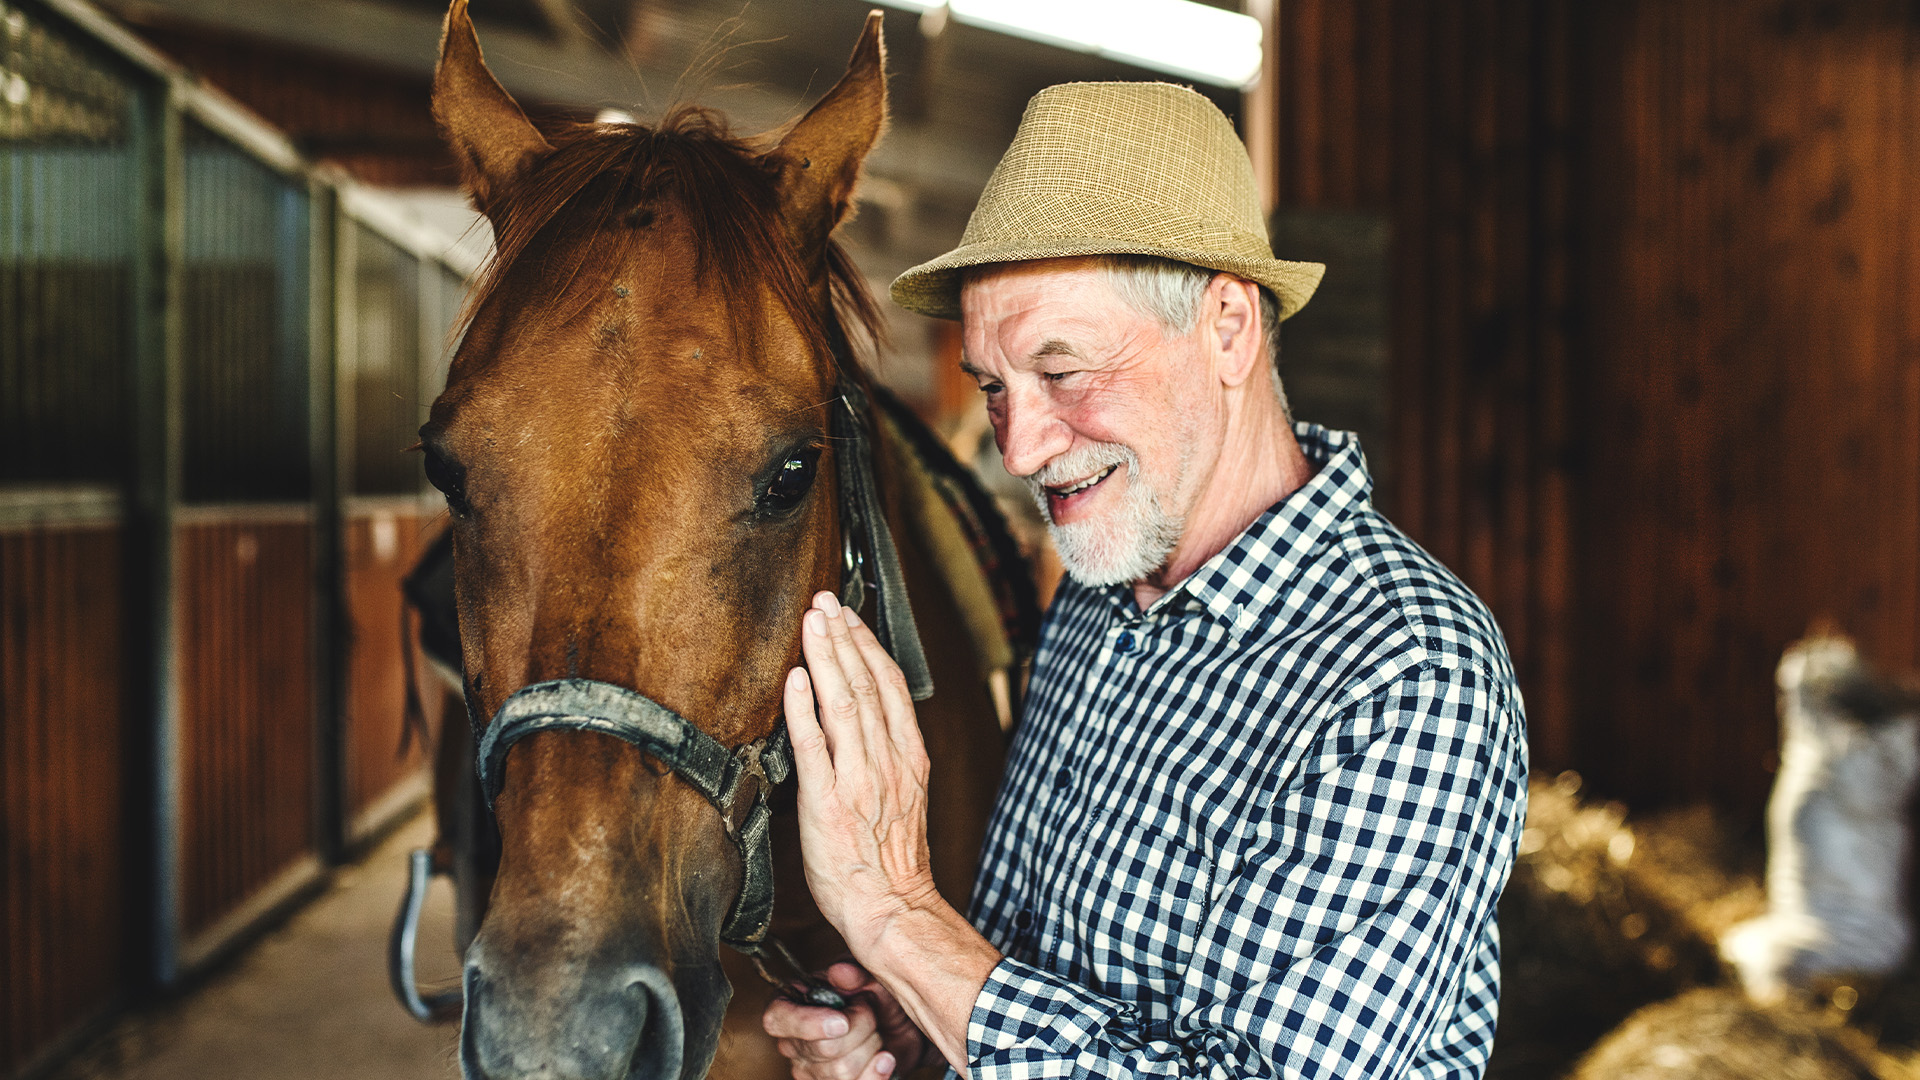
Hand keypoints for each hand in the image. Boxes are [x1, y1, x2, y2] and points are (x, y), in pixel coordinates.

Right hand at [763, 961, 932, 1079]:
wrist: (895, 1029)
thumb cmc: (873, 998)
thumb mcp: (869, 977)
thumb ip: (856, 973)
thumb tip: (840, 971)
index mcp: (791, 1004)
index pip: (777, 1019)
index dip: (807, 1023)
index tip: (842, 1022)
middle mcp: (793, 1041)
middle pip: (821, 1048)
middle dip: (860, 1029)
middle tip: (871, 1013)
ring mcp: (809, 1070)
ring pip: (841, 1071)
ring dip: (871, 1049)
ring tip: (876, 1034)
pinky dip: (876, 1073)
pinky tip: (885, 1058)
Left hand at [784, 592, 940, 953]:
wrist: (890, 906)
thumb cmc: (891, 861)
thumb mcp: (906, 797)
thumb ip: (889, 756)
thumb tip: (869, 721)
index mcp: (908, 757)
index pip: (889, 686)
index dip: (868, 645)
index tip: (849, 616)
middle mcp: (886, 761)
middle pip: (866, 683)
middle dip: (844, 637)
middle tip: (825, 601)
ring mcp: (858, 779)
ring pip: (843, 704)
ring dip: (827, 657)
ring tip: (812, 622)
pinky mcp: (828, 801)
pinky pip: (814, 746)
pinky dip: (804, 709)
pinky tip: (796, 678)